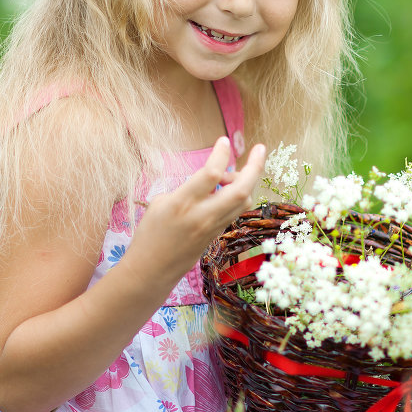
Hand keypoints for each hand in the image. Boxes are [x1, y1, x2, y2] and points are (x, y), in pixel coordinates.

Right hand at [129, 137, 266, 284]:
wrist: (151, 270)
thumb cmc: (149, 234)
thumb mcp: (159, 203)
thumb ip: (187, 188)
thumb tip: (210, 180)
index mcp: (182, 204)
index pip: (211, 174)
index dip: (221, 154)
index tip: (224, 141)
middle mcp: (202, 216)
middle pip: (240, 190)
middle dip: (255, 167)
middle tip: (261, 148)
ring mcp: (213, 227)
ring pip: (243, 201)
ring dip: (246, 181)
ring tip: (230, 173)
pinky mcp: (217, 235)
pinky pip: (236, 210)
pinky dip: (238, 195)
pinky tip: (227, 189)